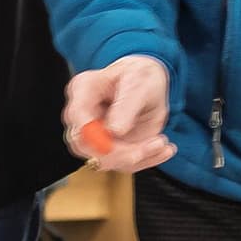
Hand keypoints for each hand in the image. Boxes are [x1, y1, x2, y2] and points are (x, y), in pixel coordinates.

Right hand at [62, 55, 173, 173]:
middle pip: (85, 146)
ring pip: (106, 160)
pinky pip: (123, 164)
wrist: (150, 85)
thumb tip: (115, 130)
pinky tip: (163, 149)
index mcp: (83, 90)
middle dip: (119, 152)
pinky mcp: (110, 150)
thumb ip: (126, 104)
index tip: (119, 135)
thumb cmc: (139, 76)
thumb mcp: (138, 82)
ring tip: (161, 142)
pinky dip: (146, 160)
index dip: (93, 133)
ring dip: (138, 156)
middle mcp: (83, 116)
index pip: (77, 116)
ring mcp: (94, 136)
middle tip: (151, 144)